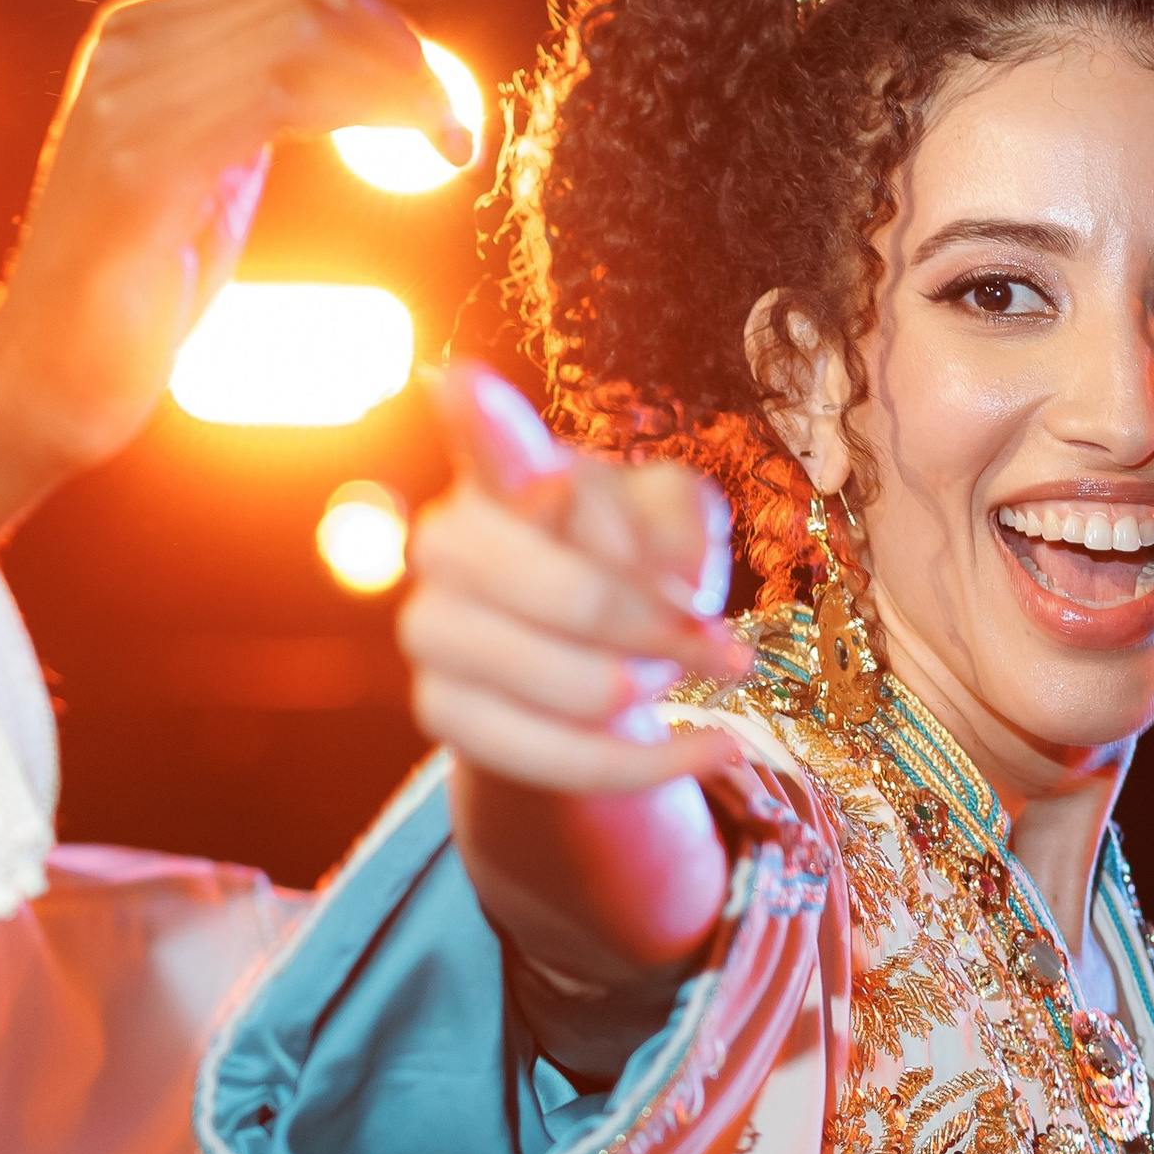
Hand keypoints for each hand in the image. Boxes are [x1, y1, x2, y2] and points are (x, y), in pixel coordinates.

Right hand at [0, 0, 468, 578]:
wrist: (47, 374)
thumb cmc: (142, 274)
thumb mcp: (225, 143)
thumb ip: (280, 49)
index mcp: (144, 30)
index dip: (390, 30)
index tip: (436, 102)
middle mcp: (128, 44)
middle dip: (404, 53)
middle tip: (450, 126)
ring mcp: (128, 101)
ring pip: (304, 38)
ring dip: (401, 86)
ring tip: (445, 143)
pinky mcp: (144, 166)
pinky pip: (278, 98)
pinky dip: (367, 116)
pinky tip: (409, 155)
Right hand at [403, 362, 752, 796]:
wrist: (589, 663)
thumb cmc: (636, 567)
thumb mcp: (677, 523)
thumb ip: (673, 523)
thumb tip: (650, 578)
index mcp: (505, 469)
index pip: (483, 434)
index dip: (484, 421)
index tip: (473, 391)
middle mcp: (446, 538)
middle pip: (567, 591)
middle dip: (658, 631)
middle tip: (722, 647)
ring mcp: (430, 626)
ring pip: (559, 681)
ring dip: (647, 690)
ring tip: (682, 680)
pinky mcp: (439, 711)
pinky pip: (554, 757)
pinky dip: (648, 762)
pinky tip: (712, 748)